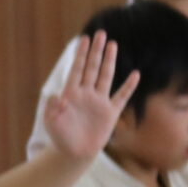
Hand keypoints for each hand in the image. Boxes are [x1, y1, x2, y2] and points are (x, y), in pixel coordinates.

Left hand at [38, 32, 138, 161]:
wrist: (73, 153)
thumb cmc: (60, 136)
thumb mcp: (51, 122)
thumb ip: (53, 108)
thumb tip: (59, 97)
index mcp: (72, 93)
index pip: (77, 69)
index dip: (81, 54)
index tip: (85, 39)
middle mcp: (86, 93)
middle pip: (92, 68)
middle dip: (96, 51)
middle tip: (100, 34)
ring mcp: (99, 102)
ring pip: (106, 77)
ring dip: (109, 61)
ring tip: (113, 45)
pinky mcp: (110, 113)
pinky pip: (121, 97)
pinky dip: (129, 86)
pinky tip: (136, 74)